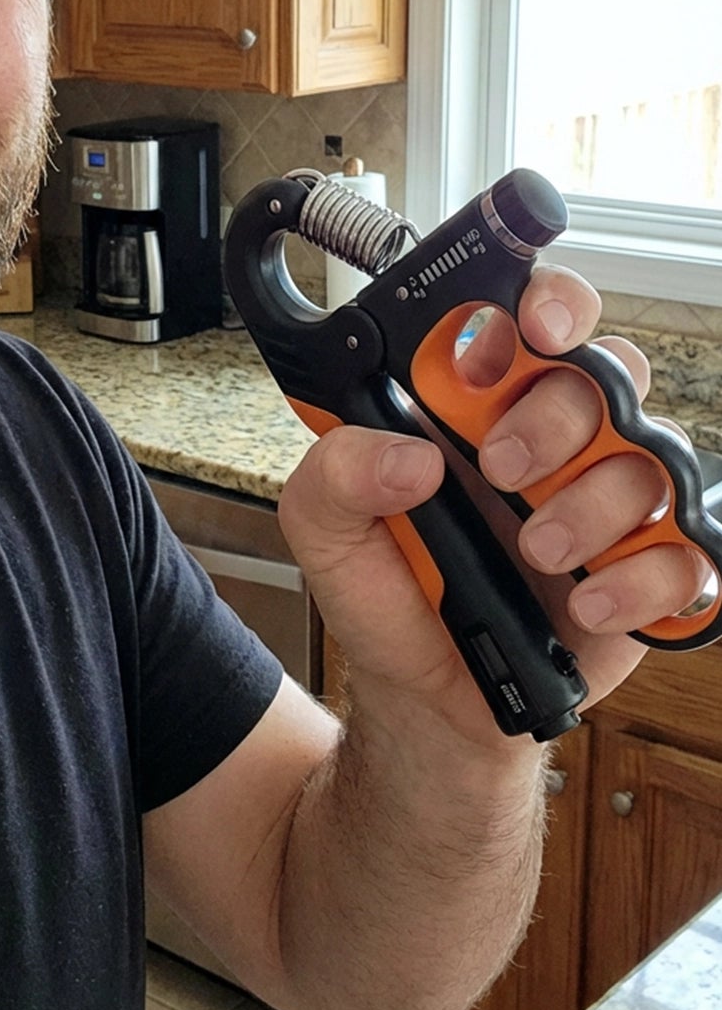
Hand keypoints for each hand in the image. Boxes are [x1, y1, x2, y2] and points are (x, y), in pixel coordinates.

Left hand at [277, 264, 679, 750]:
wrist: (429, 705)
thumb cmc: (390, 598)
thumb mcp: (325, 532)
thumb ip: (337, 473)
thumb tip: (408, 457)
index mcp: (482, 406)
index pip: (537, 319)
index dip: (551, 305)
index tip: (534, 329)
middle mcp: (557, 443)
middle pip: (603, 378)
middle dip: (556, 417)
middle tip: (502, 470)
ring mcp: (608, 506)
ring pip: (651, 461)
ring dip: (594, 505)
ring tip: (537, 552)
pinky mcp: (645, 575)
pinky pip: (687, 556)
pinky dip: (644, 579)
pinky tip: (588, 604)